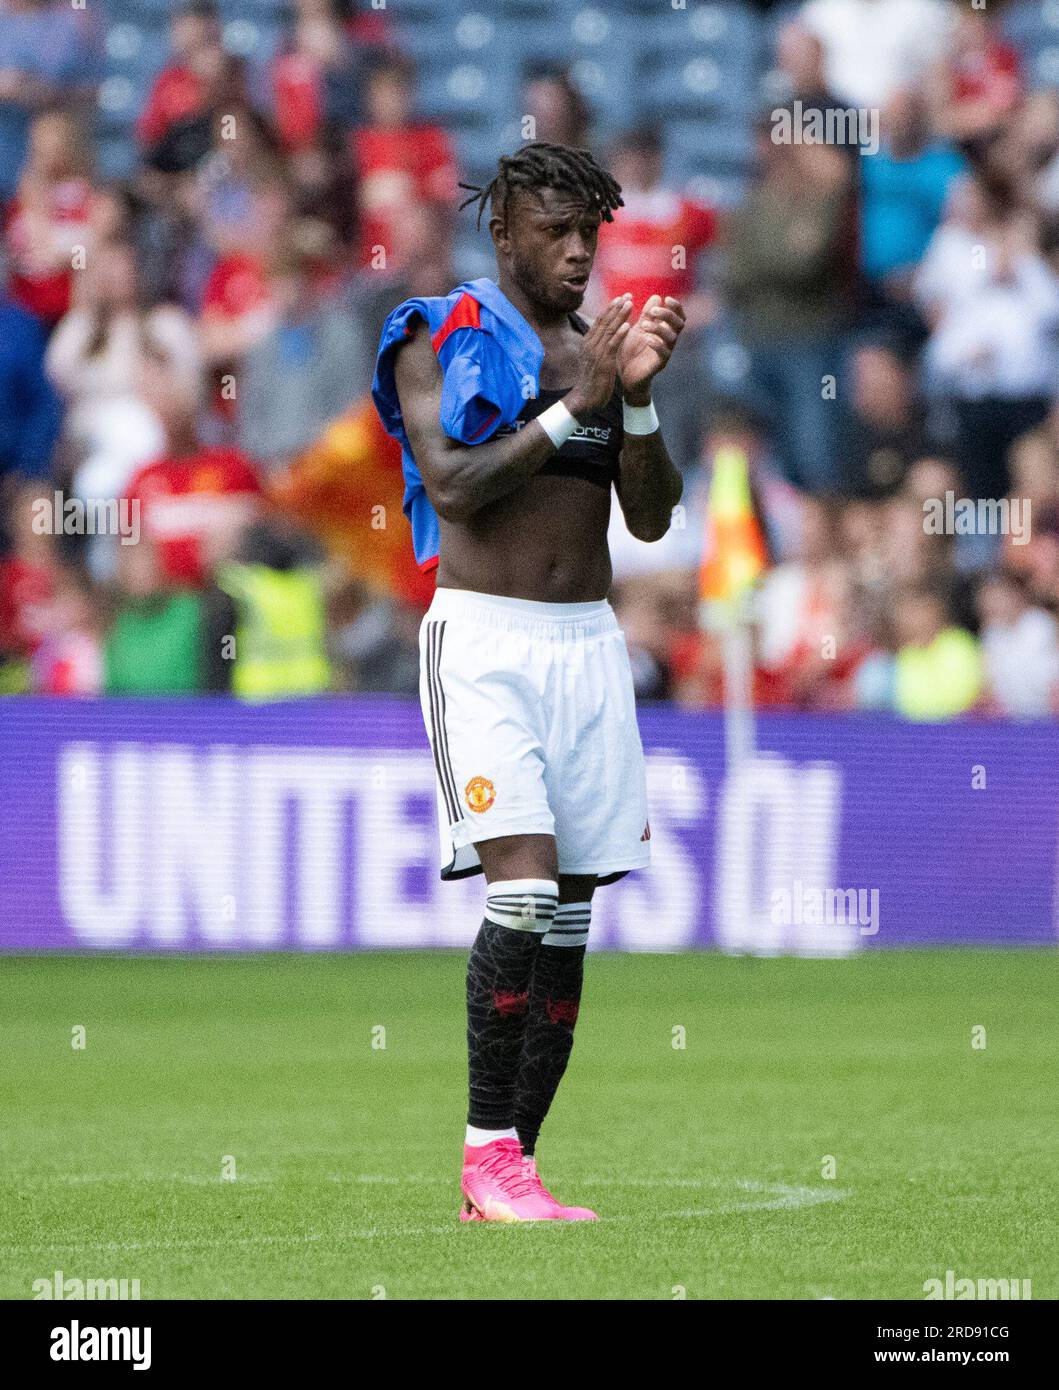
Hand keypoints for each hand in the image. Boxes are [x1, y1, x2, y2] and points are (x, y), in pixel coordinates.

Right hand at [565, 295, 630, 416]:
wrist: (585, 398)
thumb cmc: (592, 379)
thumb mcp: (594, 358)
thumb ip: (600, 345)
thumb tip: (606, 335)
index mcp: (588, 342)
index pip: (600, 320)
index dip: (611, 308)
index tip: (622, 297)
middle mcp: (590, 344)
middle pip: (604, 321)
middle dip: (617, 307)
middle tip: (628, 295)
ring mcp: (595, 353)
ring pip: (609, 330)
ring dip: (620, 316)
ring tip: (630, 304)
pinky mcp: (602, 362)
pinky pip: (612, 345)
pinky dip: (620, 334)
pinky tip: (628, 326)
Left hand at [619, 295, 684, 403]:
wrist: (624, 375)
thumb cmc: (631, 351)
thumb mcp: (637, 329)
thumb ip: (646, 315)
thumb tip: (657, 296)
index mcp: (665, 330)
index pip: (679, 316)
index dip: (676, 306)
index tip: (666, 298)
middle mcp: (669, 341)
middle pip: (679, 324)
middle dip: (668, 315)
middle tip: (653, 311)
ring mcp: (666, 353)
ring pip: (672, 337)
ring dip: (659, 328)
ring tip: (644, 325)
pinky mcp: (660, 364)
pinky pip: (664, 353)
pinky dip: (657, 344)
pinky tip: (647, 339)